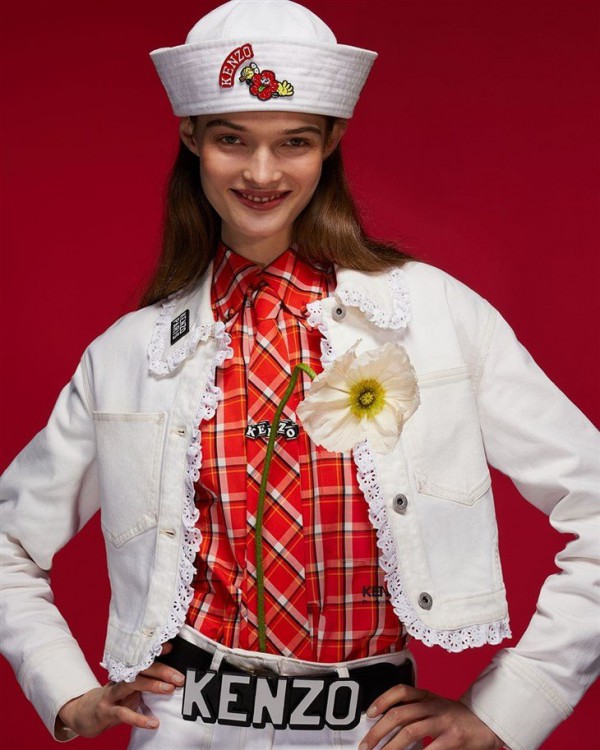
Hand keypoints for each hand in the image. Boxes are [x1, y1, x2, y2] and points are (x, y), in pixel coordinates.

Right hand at [56, 642, 184, 738]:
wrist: (84, 714)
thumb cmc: (114, 700)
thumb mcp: (130, 689)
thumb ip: (147, 683)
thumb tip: (172, 680)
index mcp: (127, 672)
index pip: (144, 658)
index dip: (157, 651)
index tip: (172, 648)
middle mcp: (119, 678)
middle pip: (141, 668)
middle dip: (162, 671)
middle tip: (179, 677)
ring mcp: (111, 693)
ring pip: (132, 684)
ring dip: (152, 685)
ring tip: (170, 690)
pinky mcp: (105, 710)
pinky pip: (123, 713)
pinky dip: (139, 718)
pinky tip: (153, 723)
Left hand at [359, 684, 503, 749]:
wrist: (488, 722)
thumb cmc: (458, 717)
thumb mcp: (435, 706)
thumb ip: (415, 712)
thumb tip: (387, 726)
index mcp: (427, 696)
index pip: (400, 690)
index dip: (382, 699)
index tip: (369, 713)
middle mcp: (433, 706)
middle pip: (399, 714)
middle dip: (378, 731)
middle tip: (366, 745)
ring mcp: (443, 721)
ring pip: (409, 731)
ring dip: (391, 747)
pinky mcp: (453, 738)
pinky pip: (430, 748)